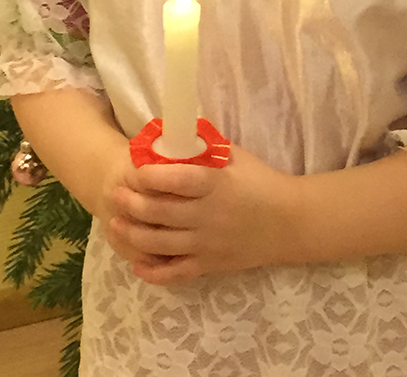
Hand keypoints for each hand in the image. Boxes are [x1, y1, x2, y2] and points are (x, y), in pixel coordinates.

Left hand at [104, 145, 297, 285]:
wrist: (290, 223)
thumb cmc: (262, 182)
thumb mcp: (237, 156)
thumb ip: (206, 147)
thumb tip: (176, 131)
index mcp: (215, 185)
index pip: (176, 180)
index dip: (149, 176)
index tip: (133, 168)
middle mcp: (207, 216)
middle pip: (159, 213)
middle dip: (131, 203)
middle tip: (116, 194)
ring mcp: (207, 244)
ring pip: (160, 244)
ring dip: (133, 233)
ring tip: (116, 223)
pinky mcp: (209, 265)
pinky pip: (175, 273)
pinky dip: (152, 271)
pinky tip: (137, 262)